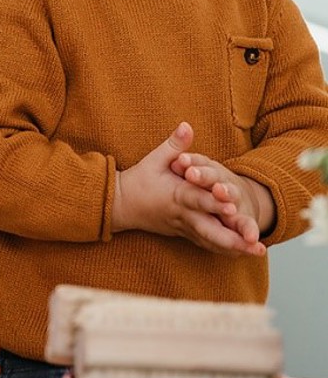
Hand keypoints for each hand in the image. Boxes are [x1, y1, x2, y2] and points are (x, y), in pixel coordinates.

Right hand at [114, 123, 264, 255]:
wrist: (120, 205)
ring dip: (234, 247)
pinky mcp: (184, 233)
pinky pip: (206, 244)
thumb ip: (174, 145)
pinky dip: (224, 249)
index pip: (197, 199)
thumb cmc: (138, 181)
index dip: (215, 204)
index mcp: (175, 195)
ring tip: (257, 250)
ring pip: (210, 241)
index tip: (234, 208)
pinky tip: (241, 252)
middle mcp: (182, 215)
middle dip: (233, 239)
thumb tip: (187, 125)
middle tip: (255, 244)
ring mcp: (183, 227)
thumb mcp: (153, 159)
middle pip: (209, 230)